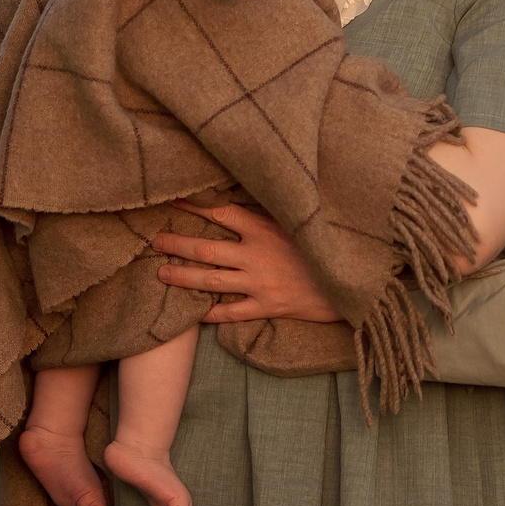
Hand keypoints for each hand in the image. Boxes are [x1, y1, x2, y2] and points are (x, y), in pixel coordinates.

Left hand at [154, 200, 341, 323]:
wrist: (351, 280)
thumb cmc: (326, 244)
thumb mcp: (299, 220)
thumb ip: (270, 211)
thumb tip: (243, 192)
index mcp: (265, 228)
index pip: (220, 212)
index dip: (192, 205)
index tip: (170, 199)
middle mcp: (257, 254)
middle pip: (206, 248)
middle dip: (176, 243)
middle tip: (153, 241)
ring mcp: (261, 283)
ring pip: (211, 281)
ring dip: (182, 277)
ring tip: (161, 273)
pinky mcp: (268, 307)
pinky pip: (232, 312)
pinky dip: (211, 313)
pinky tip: (194, 313)